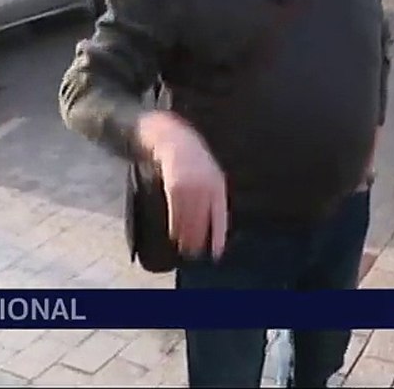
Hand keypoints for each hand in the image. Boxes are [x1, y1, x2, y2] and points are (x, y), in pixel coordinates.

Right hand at [135, 111, 227, 258]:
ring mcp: (190, 185)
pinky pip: (176, 209)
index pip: (219, 215)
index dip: (218, 235)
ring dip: (186, 234)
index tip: (217, 252)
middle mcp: (206, 186)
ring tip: (183, 247)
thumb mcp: (211, 177)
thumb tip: (214, 226)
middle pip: (203, 219)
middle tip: (194, 252)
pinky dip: (175, 223)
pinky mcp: (175, 184)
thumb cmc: (195, 163)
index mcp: (217, 186)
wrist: (176, 140)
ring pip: (188, 216)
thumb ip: (213, 199)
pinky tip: (174, 233)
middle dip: (199, 237)